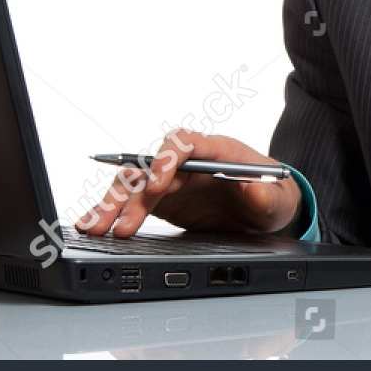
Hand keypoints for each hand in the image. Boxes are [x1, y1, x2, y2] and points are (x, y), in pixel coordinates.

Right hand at [74, 129, 303, 238]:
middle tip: (117, 222)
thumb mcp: (278, 198)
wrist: (266, 209)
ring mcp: (173, 180)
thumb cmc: (274, 195)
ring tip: (95, 228)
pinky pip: (132, 200)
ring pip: (135, 184)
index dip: (168, 159)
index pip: (187, 142)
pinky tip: (91, 223)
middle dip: (131, 193)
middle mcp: (189, 161)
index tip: (158, 184)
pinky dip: (111, 210)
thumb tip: (252, 187)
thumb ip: (266, 194)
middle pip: (151, 166)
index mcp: (218, 150)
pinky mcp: (163, 199)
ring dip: (113, 204)